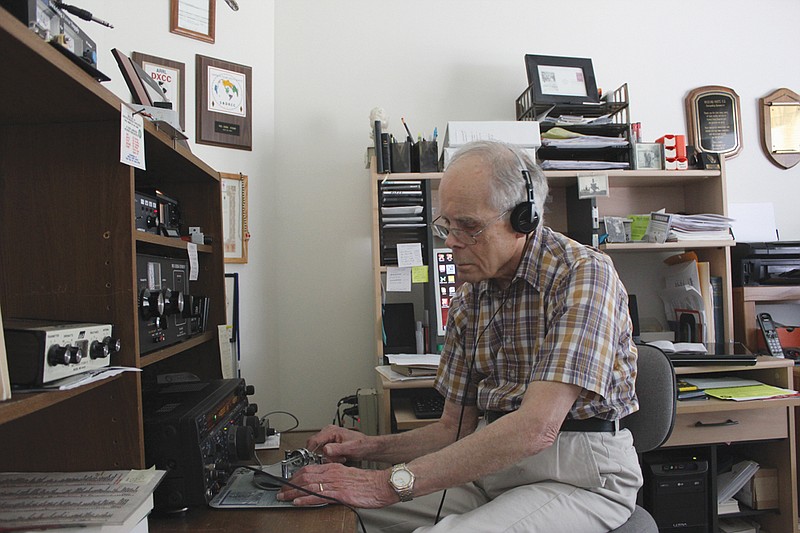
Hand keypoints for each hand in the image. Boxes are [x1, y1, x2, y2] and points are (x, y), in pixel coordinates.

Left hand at [277, 462, 395, 507]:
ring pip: (308, 485)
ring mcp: (335, 483)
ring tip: (283, 497)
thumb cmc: (368, 482)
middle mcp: (332, 473)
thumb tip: (325, 484)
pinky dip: (305, 498)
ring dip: (293, 492)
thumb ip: (335, 478)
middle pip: (305, 476)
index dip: (295, 476)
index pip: (309, 469)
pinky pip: (318, 496)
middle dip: (289, 484)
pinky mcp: (340, 494)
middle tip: (281, 491)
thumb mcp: (348, 476)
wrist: (382, 484)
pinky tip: (297, 501)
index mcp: (334, 467)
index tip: (287, 482)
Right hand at [306, 425, 368, 463]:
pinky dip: (329, 457)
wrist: (367, 447)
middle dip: (322, 455)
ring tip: (339, 457)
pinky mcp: (329, 443)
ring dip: (327, 457)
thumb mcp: (349, 448)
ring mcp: (328, 437)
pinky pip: (323, 452)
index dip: (312, 452)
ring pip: (318, 450)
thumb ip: (337, 449)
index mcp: (331, 430)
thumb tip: (325, 449)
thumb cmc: (361, 445)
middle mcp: (328, 432)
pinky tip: (339, 457)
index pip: (314, 440)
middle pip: (314, 446)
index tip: (313, 461)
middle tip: (333, 459)